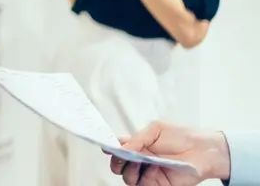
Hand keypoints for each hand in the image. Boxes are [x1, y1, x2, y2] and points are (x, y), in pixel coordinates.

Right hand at [107, 121, 229, 184]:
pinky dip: (146, 175)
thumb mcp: (156, 129)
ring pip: (127, 178)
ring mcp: (147, 173)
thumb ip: (136, 138)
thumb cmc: (181, 136)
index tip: (107, 146)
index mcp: (136, 145)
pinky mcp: (158, 183)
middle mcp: (139, 160)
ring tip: (140, 161)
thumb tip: (120, 147)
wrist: (203, 149)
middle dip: (116, 162)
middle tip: (122, 156)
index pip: (116, 149)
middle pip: (117, 167)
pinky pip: (143, 184)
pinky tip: (154, 166)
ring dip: (130, 170)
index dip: (109, 148)